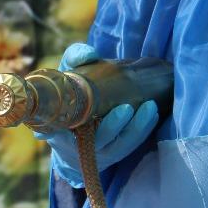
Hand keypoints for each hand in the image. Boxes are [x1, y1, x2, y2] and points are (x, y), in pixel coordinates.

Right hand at [35, 42, 158, 186]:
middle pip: (96, 141)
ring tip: (149, 107)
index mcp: (58, 128)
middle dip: (112, 127)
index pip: (55, 133)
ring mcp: (98, 151)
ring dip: (136, 128)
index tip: (70, 123)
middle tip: (126, 109)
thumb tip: (89, 54)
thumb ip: (76, 59)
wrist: (81, 123)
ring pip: (118, 145)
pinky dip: (143, 130)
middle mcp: (76, 145)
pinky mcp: (115, 153)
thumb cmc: (73, 95)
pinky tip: (152, 114)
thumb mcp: (70, 75)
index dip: (58, 132)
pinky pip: (131, 144)